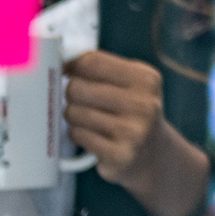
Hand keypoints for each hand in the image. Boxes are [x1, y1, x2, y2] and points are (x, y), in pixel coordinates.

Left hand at [64, 50, 208, 215]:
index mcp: (145, 79)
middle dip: (72, 93)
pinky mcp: (119, 155)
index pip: (91, 62)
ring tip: (89, 119)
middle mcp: (143, 104)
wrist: (153, 153)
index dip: (70, 64)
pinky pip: (77, 135)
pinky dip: (78, 134)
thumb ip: (100, 67)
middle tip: (82, 100)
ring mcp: (132, 132)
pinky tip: (92, 135)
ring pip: (73, 112)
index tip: (64, 70)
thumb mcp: (129, 81)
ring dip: (73, 116)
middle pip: (77, 87)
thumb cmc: (131, 110)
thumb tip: (61, 60)